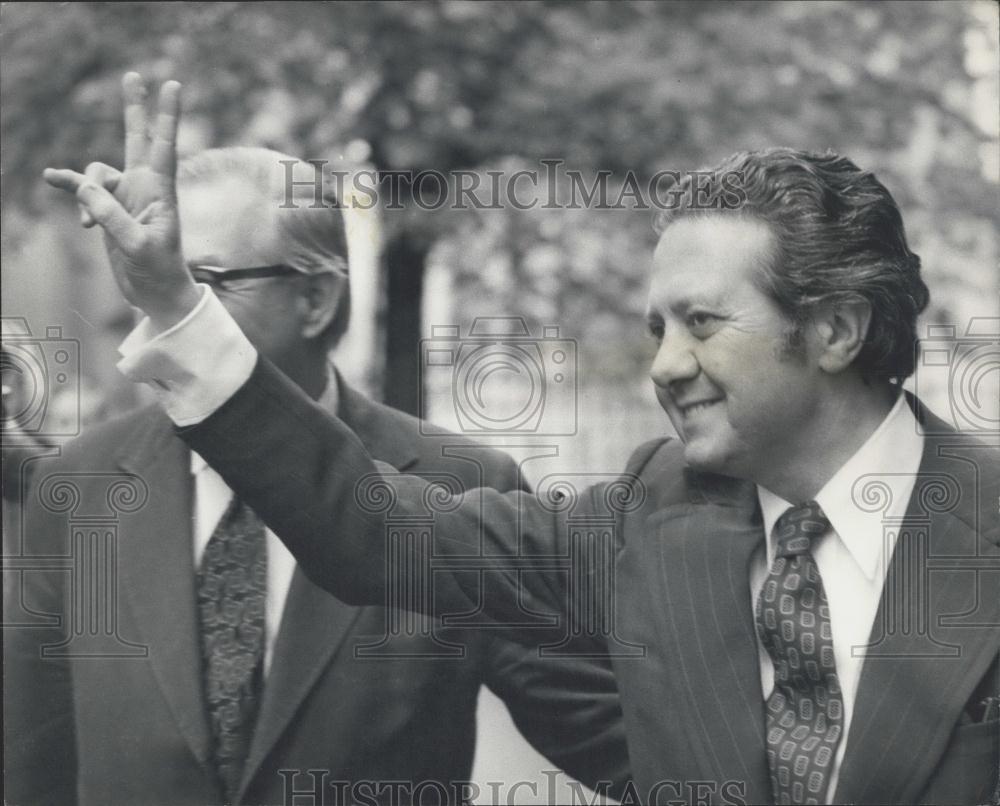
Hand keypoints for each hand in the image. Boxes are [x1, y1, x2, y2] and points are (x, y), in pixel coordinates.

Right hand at [43, 73, 199, 329]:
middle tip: (134, 75)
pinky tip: (51, 179)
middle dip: (135, 109)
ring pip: (97, 173)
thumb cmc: (158, 271)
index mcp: (161, 191)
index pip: (164, 145)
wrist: (155, 292)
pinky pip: (83, 190)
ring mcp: (126, 196)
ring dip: (85, 192)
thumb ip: (112, 217)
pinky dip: (69, 186)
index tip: (173, 84)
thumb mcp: (137, 246)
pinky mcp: (109, 209)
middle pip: (137, 138)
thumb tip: (86, 188)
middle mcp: (145, 186)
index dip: (167, 115)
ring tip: (87, 226)